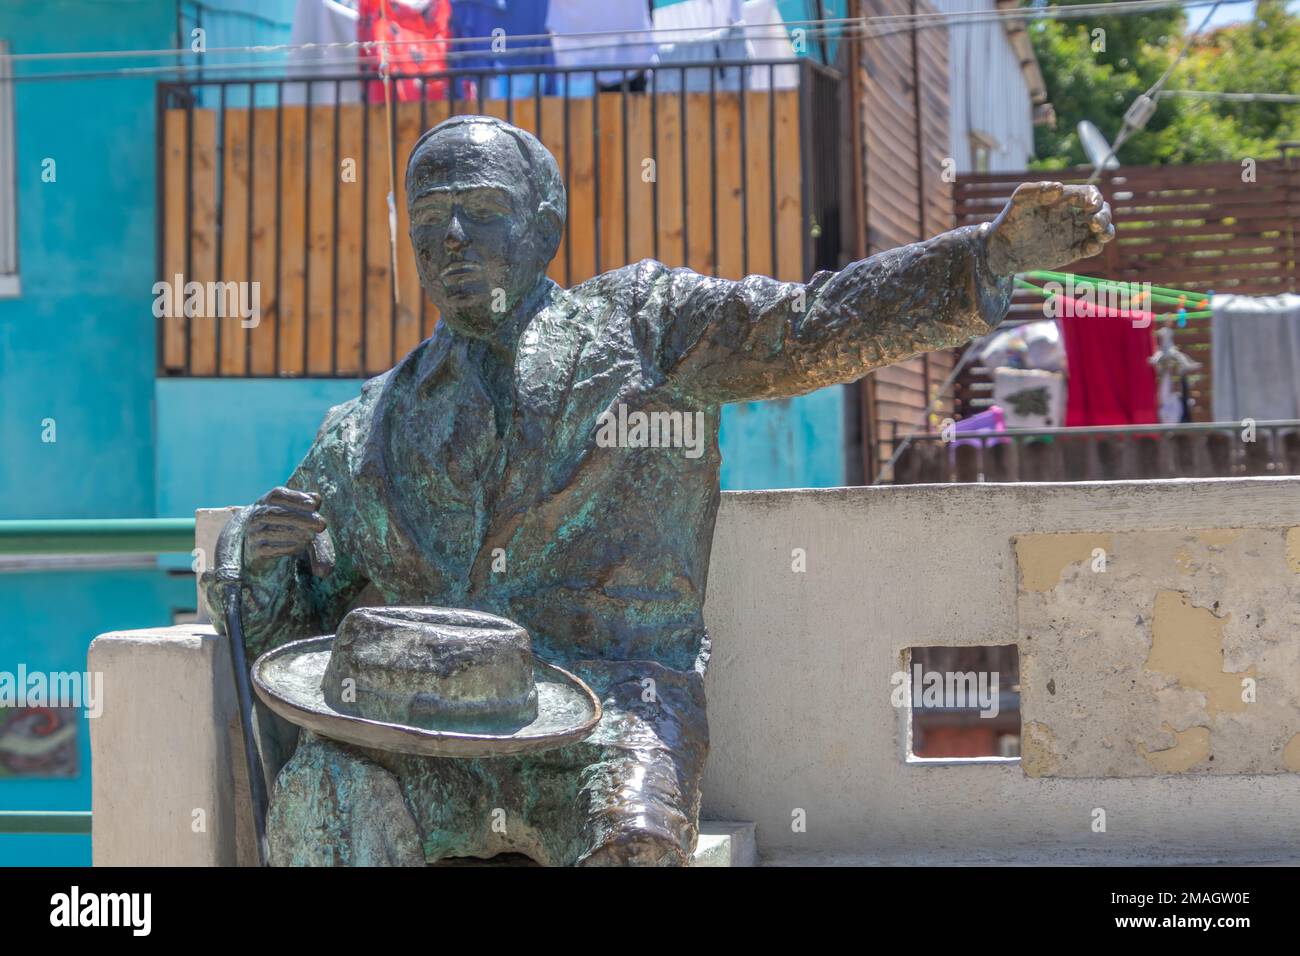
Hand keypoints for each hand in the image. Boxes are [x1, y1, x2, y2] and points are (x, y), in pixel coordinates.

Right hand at [243, 487, 332, 575]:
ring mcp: (252, 533)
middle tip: (321, 524)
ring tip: (312, 536)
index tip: (314, 505)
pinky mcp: (254, 551)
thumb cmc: (281, 525)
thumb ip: (305, 505)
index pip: (277, 494)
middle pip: (273, 513)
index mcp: (264, 502)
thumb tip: (316, 498)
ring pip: (269, 531)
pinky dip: (285, 547)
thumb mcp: (292, 512)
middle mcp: (255, 516)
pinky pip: (267, 549)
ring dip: (293, 533)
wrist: (258, 547)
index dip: (295, 497)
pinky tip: (300, 546)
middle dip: (299, 518)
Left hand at [983, 182, 1113, 276]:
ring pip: (1103, 229)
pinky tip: (1088, 248)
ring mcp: (1075, 232)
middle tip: (1095, 223)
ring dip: (1107, 230)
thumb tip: (1059, 188)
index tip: (1090, 206)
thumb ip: (1034, 191)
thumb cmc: (1011, 219)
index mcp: (1066, 199)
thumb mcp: (1019, 201)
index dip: (1094, 198)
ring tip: (1099, 234)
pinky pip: (1092, 247)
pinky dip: (1095, 247)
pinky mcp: (1073, 250)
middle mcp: (1074, 214)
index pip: (1089, 194)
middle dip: (1104, 215)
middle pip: (1102, 210)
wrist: (1002, 248)